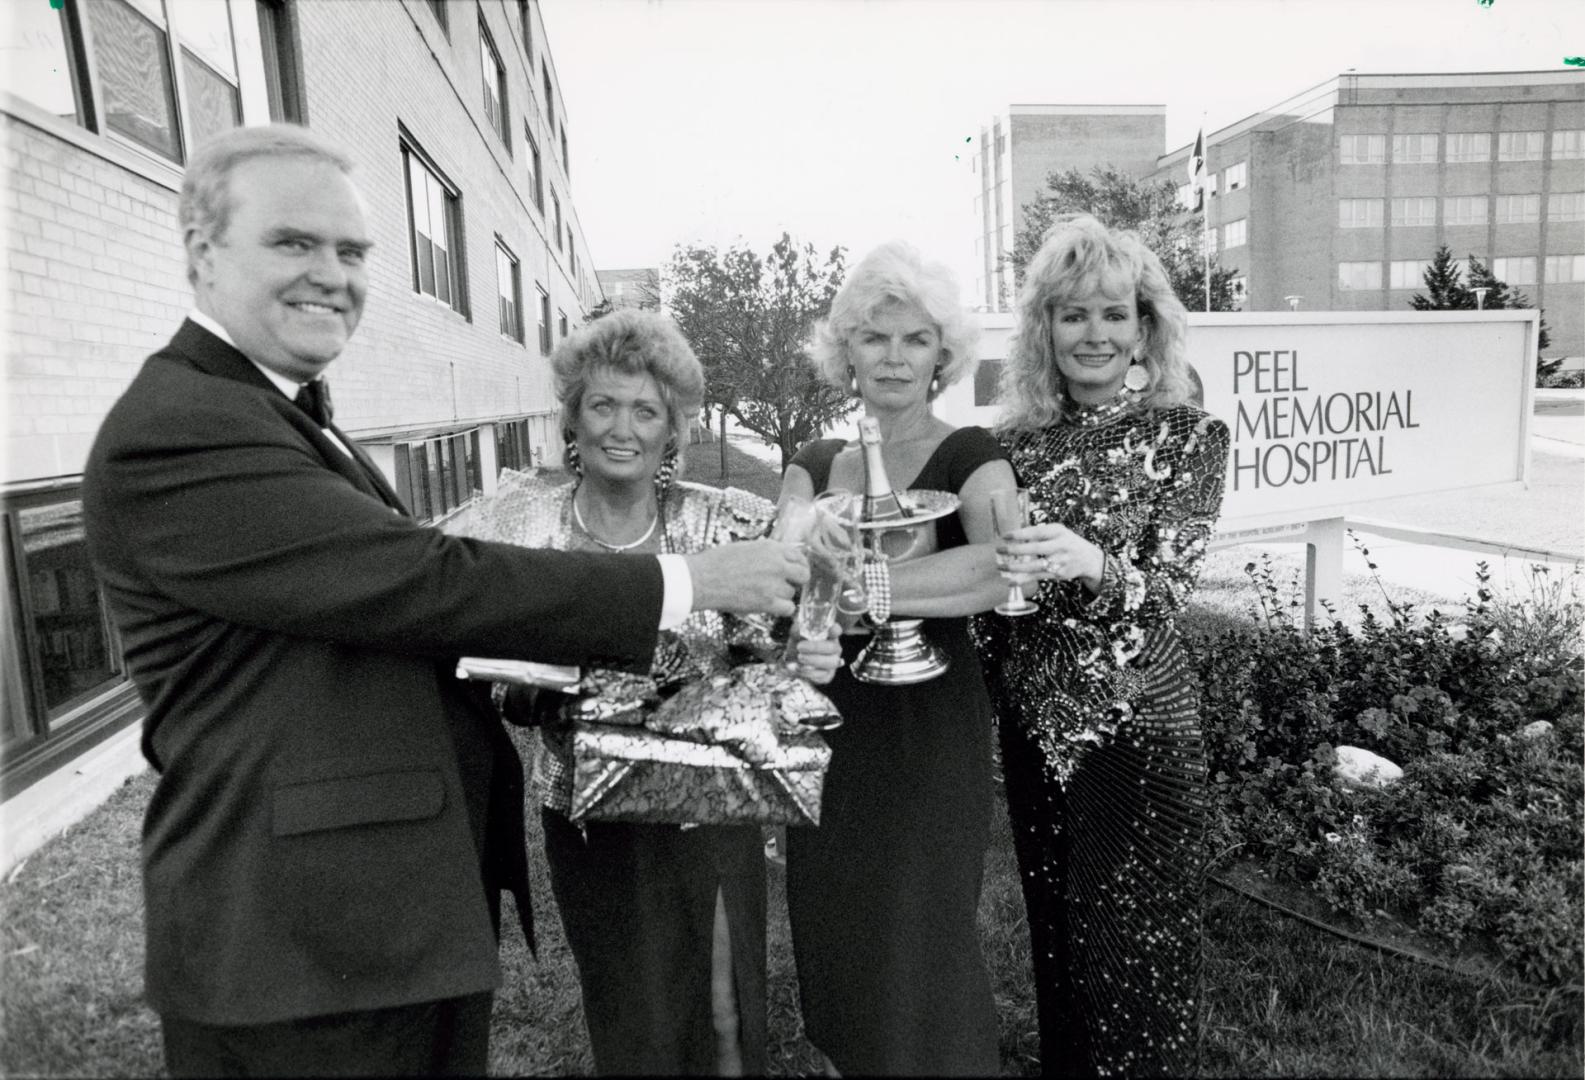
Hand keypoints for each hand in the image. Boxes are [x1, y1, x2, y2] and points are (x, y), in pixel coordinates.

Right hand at [684, 539, 807, 617]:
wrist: (703, 579)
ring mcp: (774, 584)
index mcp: (771, 548)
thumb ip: (765, 553)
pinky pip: (788, 609)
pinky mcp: (767, 602)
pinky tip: (770, 606)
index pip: (799, 556)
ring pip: (792, 593)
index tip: (795, 571)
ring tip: (764, 594)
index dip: (798, 565)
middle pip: (803, 575)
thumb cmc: (717, 563)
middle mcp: (777, 564)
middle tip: (786, 585)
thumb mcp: (745, 547)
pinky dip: (781, 609)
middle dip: (796, 581)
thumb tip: (778, 559)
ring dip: (782, 596)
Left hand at [790, 629, 842, 685]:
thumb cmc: (799, 644)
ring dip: (813, 660)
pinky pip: (822, 676)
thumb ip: (797, 630)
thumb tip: (797, 629)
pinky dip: (809, 672)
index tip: (831, 629)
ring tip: (799, 657)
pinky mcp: (827, 675)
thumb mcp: (796, 635)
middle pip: (832, 647)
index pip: (836, 630)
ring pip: (829, 663)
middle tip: (800, 647)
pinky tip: (798, 668)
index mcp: (829, 634)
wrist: (795, 662)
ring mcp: (833, 662)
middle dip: (815, 647)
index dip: (835, 630)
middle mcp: (834, 648)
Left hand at [998, 523, 1105, 590]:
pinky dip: (1024, 580)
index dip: (1020, 534)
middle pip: (1035, 548)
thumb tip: (1014, 534)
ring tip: (1001, 567)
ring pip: (1035, 566)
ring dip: (1016, 568)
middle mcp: (1060, 546)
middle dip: (1015, 550)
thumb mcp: (1058, 532)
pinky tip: (1011, 581)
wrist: (1089, 559)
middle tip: (999, 549)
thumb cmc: (1066, 542)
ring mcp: (1060, 561)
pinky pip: (1038, 577)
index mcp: (1058, 532)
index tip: (1005, 536)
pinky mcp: (1058, 574)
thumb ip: (1040, 533)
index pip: (1037, 532)